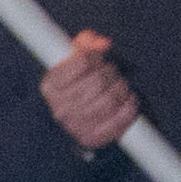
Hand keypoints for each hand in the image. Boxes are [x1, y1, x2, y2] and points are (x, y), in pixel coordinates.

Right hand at [41, 33, 138, 153]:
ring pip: (109, 101)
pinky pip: (118, 121)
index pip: (82, 62)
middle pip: (97, 81)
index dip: (96, 56)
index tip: (101, 57)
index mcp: (50, 86)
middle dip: (111, 72)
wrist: (79, 116)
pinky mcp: (92, 139)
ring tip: (122, 84)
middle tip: (114, 71)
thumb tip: (104, 44)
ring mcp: (75, 126)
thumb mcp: (77, 57)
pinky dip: (129, 108)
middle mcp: (59, 108)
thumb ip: (87, 42)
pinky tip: (130, 99)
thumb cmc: (79, 81)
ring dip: (121, 88)